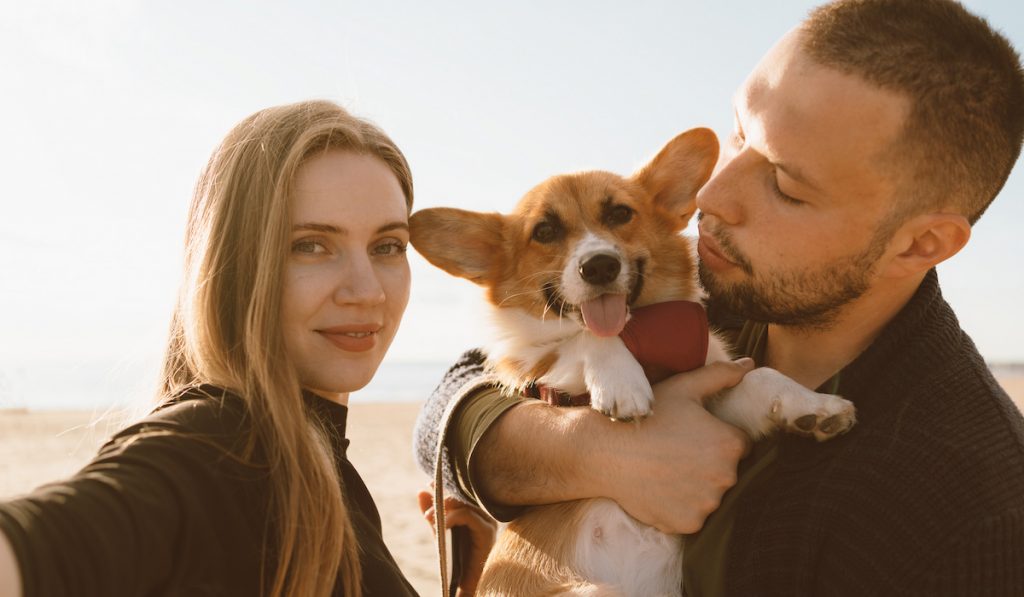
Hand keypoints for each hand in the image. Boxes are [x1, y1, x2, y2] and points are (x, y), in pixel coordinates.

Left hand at [418, 490, 496, 596]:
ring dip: (444, 508)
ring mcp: (487, 521)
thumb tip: (421, 490)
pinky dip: (452, 517)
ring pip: (464, 504)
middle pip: (462, 496)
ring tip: (429, 517)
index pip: (459, 493)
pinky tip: (441, 524)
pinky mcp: (487, 531)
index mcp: (475, 512)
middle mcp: (484, 514)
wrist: (467, 584)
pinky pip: (468, 515)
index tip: (428, 485)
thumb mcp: (440, 533)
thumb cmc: (456, 560)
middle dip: (441, 499)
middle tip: (426, 511)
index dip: (443, 487)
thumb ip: (433, 513)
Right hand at [589, 359, 752, 533]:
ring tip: (667, 471)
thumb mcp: (684, 388)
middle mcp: (726, 477)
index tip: (693, 436)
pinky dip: (681, 506)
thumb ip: (720, 375)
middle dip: (709, 463)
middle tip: (677, 453)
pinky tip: (661, 489)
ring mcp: (707, 504)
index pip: (739, 445)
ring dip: (696, 486)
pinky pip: (693, 516)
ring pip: (710, 495)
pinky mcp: (689, 523)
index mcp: (730, 444)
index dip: (717, 439)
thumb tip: (749, 365)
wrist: (607, 451)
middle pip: (727, 472)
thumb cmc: (647, 417)